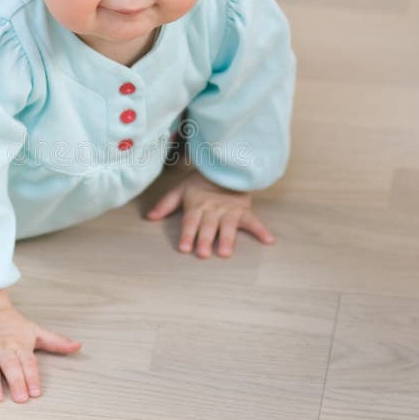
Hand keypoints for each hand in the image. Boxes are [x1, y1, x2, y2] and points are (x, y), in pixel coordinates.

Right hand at [0, 298, 81, 403]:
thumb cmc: (12, 325)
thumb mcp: (35, 331)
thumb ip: (55, 342)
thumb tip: (78, 346)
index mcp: (20, 345)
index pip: (28, 362)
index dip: (32, 376)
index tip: (36, 392)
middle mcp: (3, 348)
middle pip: (11, 365)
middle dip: (16, 381)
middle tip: (21, 398)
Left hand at [146, 169, 274, 257]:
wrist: (224, 165)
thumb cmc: (200, 182)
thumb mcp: (180, 189)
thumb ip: (166, 204)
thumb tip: (149, 217)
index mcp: (197, 206)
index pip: (191, 221)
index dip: (187, 234)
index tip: (184, 248)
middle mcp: (213, 210)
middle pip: (208, 226)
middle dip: (205, 239)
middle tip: (203, 254)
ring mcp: (230, 211)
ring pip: (228, 226)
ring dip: (227, 239)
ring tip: (226, 253)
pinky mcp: (244, 210)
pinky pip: (253, 221)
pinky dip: (261, 230)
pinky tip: (268, 241)